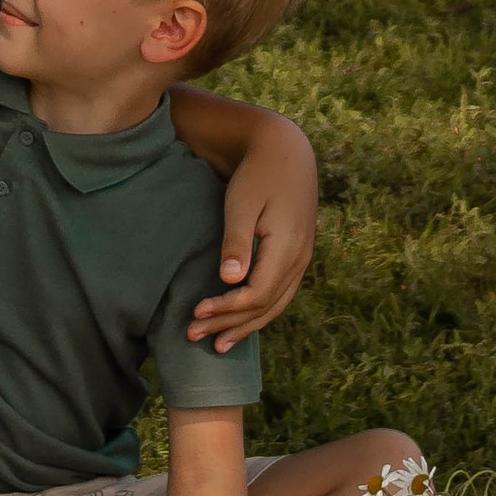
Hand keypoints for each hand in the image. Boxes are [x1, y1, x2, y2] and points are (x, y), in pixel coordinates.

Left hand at [184, 118, 317, 346]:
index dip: (225, 309)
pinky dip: (259, 312)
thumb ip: (236, 242)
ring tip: (218, 344)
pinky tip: (242, 321)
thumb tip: (230, 282)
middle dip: (229, 325)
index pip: (255, 295)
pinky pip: (280, 294)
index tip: (195, 312)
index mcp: (287, 249)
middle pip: (264, 307)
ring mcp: (302, 259)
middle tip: (193, 335)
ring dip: (245, 326)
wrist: (287, 150)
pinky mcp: (297, 255)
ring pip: (275, 305)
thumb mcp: (242, 203)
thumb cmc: (257, 173)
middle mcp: (299, 260)